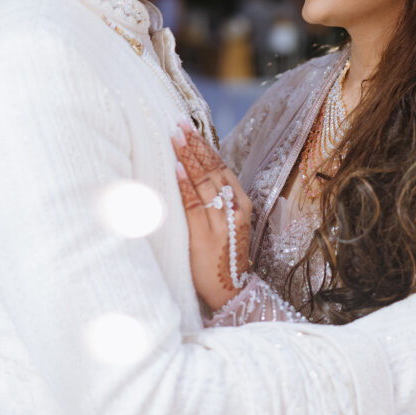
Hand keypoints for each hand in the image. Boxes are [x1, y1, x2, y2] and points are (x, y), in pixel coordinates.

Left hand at [172, 121, 252, 311]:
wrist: (231, 290)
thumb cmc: (224, 255)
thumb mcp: (226, 223)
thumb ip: (216, 200)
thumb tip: (194, 173)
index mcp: (240, 202)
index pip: (220, 166)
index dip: (204, 146)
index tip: (188, 127)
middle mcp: (233, 208)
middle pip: (211, 169)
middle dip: (193, 145)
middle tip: (178, 124)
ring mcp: (221, 221)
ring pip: (203, 181)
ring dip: (188, 157)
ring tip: (175, 138)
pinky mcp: (205, 235)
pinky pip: (194, 205)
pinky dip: (186, 184)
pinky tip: (177, 168)